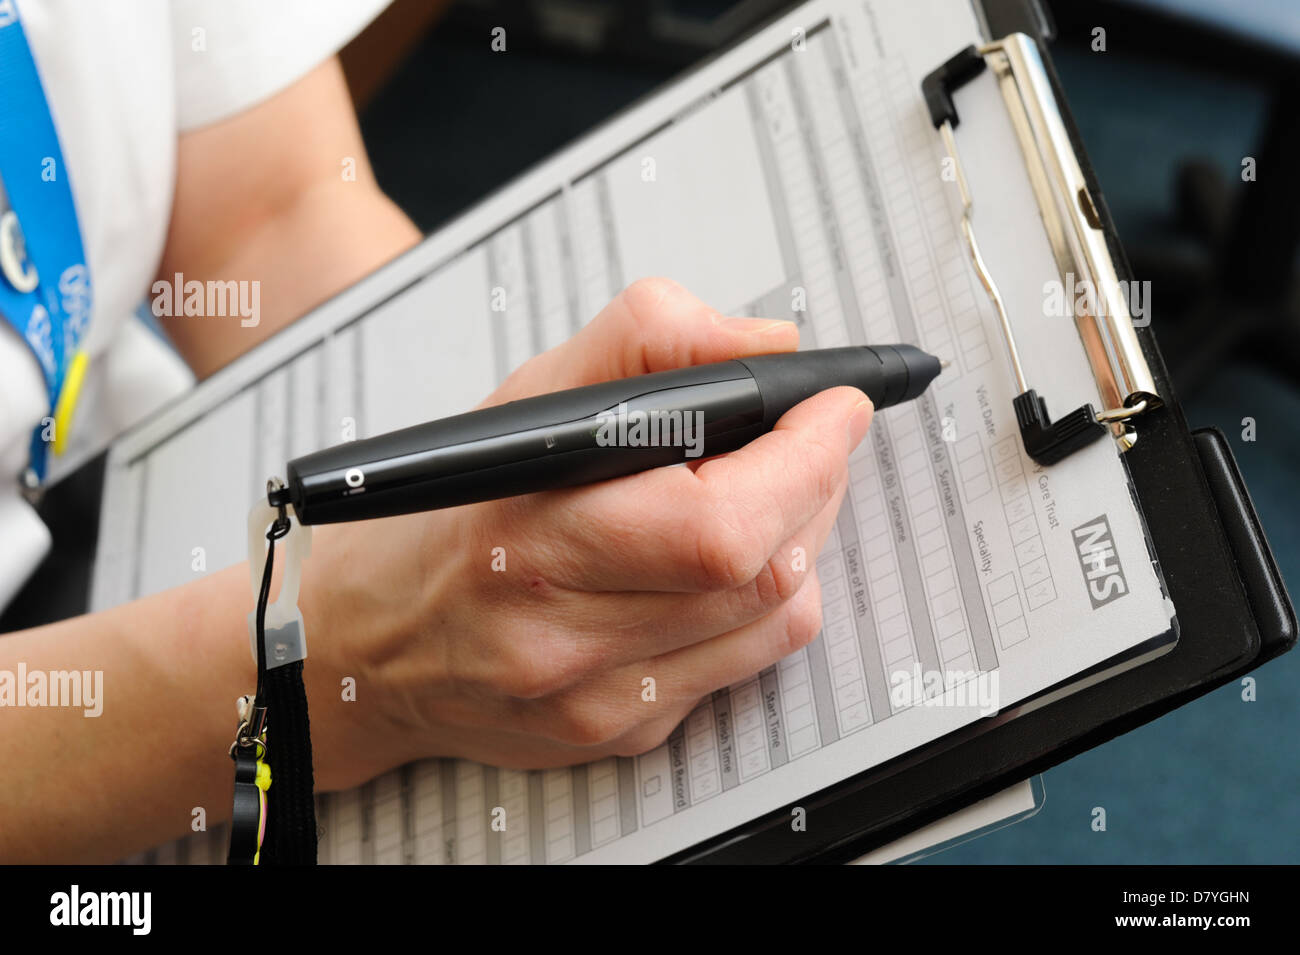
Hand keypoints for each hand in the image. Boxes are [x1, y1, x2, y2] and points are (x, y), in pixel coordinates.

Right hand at [301, 278, 872, 787]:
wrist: (366, 646)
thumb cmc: (441, 516)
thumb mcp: (525, 399)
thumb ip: (646, 343)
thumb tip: (766, 345)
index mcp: (537, 542)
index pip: (719, 520)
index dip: (804, 457)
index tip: (835, 406)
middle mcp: (567, 640)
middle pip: (765, 571)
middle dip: (817, 487)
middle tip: (811, 439)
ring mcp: (600, 701)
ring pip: (774, 621)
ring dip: (801, 541)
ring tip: (771, 493)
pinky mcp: (622, 734)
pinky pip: (742, 666)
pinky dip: (759, 599)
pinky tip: (720, 564)